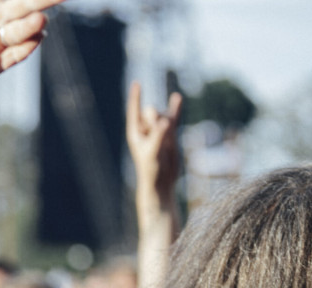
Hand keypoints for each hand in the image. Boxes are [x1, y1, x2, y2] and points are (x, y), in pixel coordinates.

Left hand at [127, 81, 182, 199]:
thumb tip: (165, 120)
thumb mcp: (153, 151)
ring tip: (166, 139)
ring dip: (167, 123)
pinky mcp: (169, 135)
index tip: (137, 83)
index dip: (136, 97)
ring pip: (163, 116)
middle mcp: (145, 130)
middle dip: (156, 119)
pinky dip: (175, 109)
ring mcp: (158, 131)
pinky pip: (173, 118)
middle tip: (159, 133)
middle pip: (151, 112)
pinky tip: (177, 98)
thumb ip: (158, 134)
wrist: (161, 181)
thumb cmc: (151, 168)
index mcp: (135, 133)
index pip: (134, 111)